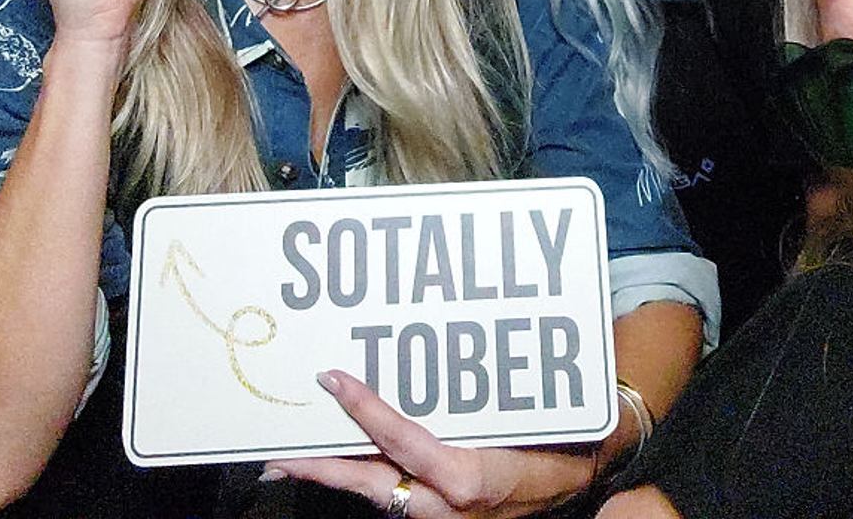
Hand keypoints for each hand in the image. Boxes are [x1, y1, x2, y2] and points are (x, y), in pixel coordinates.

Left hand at [264, 369, 592, 518]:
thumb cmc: (554, 441)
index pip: (403, 443)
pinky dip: (357, 478)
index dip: (367, 412)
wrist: (578, 476)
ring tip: (286, 459)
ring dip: (330, 475)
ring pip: (371, 493)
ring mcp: (436, 514)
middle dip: (319, 468)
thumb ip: (486, 402)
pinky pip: (386, 495)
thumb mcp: (528, 420)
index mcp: (468, 479)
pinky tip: (332, 462)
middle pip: (367, 484)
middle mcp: (444, 505)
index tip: (334, 380)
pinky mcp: (434, 512)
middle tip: (274, 453)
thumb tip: (440, 350)